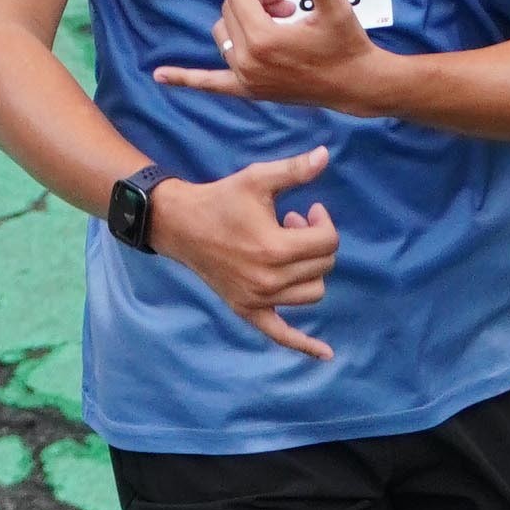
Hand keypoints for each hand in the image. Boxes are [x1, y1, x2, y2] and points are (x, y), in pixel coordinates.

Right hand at [147, 154, 338, 358]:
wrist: (180, 224)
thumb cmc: (221, 199)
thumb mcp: (258, 179)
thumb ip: (295, 170)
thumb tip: (326, 154)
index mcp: (275, 249)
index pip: (328, 242)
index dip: (324, 222)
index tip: (307, 209)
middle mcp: (269, 280)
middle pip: (324, 266)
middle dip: (315, 241)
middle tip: (292, 223)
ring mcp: (258, 299)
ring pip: (313, 293)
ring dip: (309, 270)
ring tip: (288, 250)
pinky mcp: (248, 310)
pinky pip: (282, 334)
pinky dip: (304, 345)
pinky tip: (326, 355)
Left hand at [156, 0, 384, 113]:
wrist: (355, 85)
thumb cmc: (347, 44)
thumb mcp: (337, 9)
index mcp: (264, 40)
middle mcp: (248, 61)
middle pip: (229, 12)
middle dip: (254, 4)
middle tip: (287, 9)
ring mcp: (246, 78)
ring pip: (222, 35)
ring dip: (241, 25)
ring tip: (274, 27)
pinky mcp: (249, 90)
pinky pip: (210, 84)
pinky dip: (185, 79)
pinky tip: (159, 75)